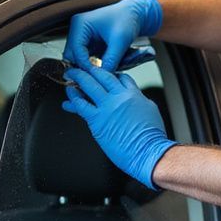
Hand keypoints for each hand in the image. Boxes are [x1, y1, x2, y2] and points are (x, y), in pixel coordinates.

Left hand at [61, 65, 175, 188]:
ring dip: (77, 78)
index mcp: (134, 94)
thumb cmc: (151, 137)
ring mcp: (107, 107)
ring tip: (70, 76)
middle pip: (102, 75)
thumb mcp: (150, 110)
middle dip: (90, 69)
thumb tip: (136, 100)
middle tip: (83, 68)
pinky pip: (81, 105)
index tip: (103, 75)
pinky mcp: (97, 120)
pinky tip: (69, 98)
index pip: (120, 77)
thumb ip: (140, 101)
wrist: (148, 152)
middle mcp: (119, 97)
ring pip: (88, 84)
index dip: (110, 74)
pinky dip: (73, 99)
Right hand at [63, 0, 162, 71]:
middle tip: (96, 77)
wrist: (133, 15)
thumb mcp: (120, 41)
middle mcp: (77, 30)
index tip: (96, 74)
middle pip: (71, 55)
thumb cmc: (126, 20)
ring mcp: (81, 37)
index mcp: (81, 24)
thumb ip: (111, 59)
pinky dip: (90, 65)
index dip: (84, 64)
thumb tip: (104, 76)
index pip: (76, 49)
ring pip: (75, 58)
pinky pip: (83, 58)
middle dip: (83, 67)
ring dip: (86, 67)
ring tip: (99, 74)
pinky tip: (100, 69)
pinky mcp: (87, 43)